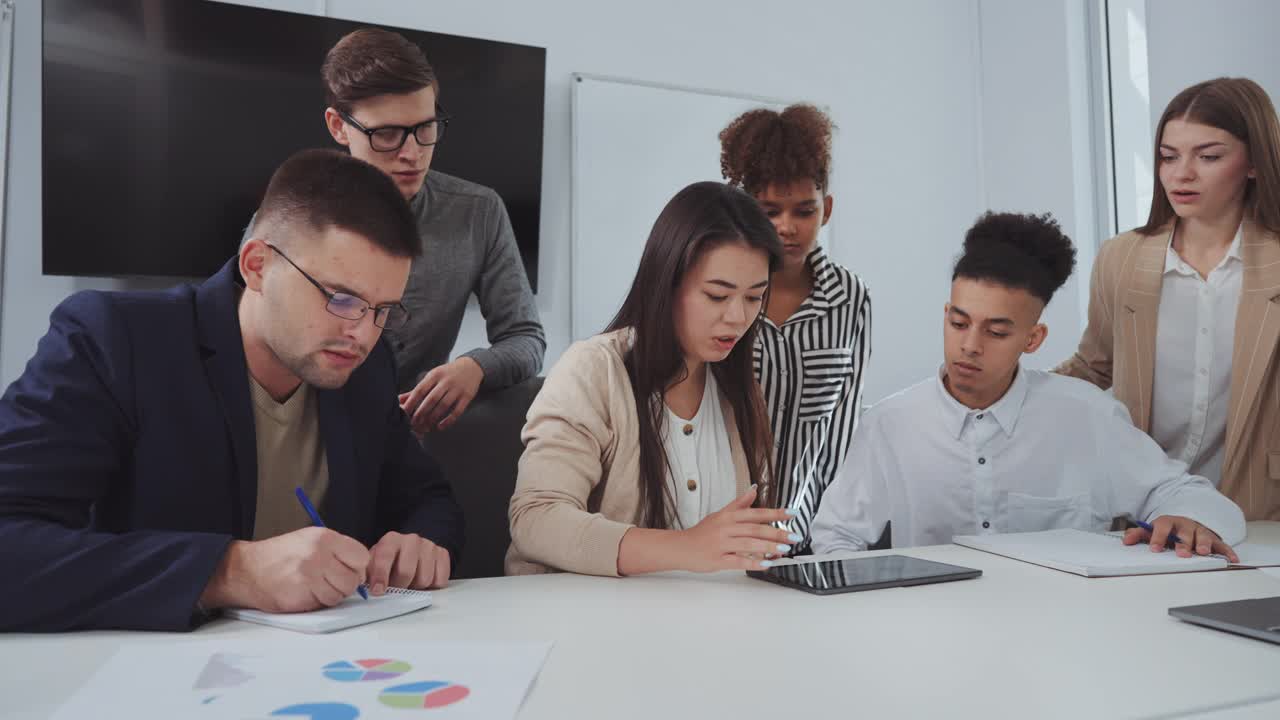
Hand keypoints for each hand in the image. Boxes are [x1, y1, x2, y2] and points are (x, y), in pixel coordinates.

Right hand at [200, 527, 370, 611]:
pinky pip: (323, 604)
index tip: (348, 570)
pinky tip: (305, 593)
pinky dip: (317, 602)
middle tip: (330, 582)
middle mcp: (319, 554)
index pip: (362, 557)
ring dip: (331, 595)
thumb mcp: (311, 540)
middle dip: (345, 584)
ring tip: (315, 587)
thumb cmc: (281, 556)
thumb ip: (337, 551)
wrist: (247, 569)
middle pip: (353, 579)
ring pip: (340, 594)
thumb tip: (363, 569)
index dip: (357, 567)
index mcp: (325, 537)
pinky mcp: (301, 594)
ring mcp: (310, 575)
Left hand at [366, 531, 451, 592]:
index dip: (381, 576)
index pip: (385, 557)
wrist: (410, 551)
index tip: (378, 591)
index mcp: (390, 540)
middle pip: (407, 572)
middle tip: (396, 588)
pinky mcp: (443, 554)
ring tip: (410, 582)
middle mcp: (411, 539)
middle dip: (400, 586)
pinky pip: (440, 579)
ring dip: (416, 586)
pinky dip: (432, 585)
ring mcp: (429, 546)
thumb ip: (367, 574)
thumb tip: (361, 589)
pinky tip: (423, 579)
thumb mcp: (373, 564)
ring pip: (425, 579)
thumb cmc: (389, 562)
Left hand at [398, 357, 484, 433]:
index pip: (420, 389)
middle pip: (431, 399)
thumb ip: (416, 390)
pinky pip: (457, 411)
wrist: (471, 367)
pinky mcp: (467, 396)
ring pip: (444, 405)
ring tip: (426, 426)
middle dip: (421, 412)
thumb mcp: (432, 377)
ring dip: (433, 417)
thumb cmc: (447, 374)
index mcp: (435, 375)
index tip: (404, 413)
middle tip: (414, 423)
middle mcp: (446, 381)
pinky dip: (448, 420)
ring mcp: (457, 389)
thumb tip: (399, 400)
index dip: (411, 402)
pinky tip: (441, 426)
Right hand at [674, 486, 797, 572]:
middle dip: (777, 532)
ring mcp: (721, 544)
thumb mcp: (720, 514)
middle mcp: (725, 528)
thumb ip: (739, 504)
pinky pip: (738, 561)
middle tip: (794, 536)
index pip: (755, 513)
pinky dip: (753, 563)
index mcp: (728, 516)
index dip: (775, 513)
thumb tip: (753, 490)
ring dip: (768, 547)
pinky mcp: (717, 560)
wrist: (680, 547)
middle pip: (755, 529)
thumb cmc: (701, 533)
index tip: (791, 513)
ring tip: (784, 550)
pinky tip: (766, 564)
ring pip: (749, 544)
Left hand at [1122, 515, 1238, 561]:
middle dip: (1183, 543)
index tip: (1154, 549)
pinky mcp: (1214, 540)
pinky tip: (1231, 559)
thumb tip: (1126, 541)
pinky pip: (1222, 545)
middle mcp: (1186, 526)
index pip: (1162, 527)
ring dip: (1203, 544)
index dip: (1158, 537)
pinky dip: (1227, 552)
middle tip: (1182, 553)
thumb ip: (1139, 534)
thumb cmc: (1168, 530)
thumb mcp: (1152, 530)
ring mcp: (1200, 532)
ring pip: (1203, 536)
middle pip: (1185, 533)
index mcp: (1169, 522)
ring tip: (1202, 552)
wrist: (1186, 523)